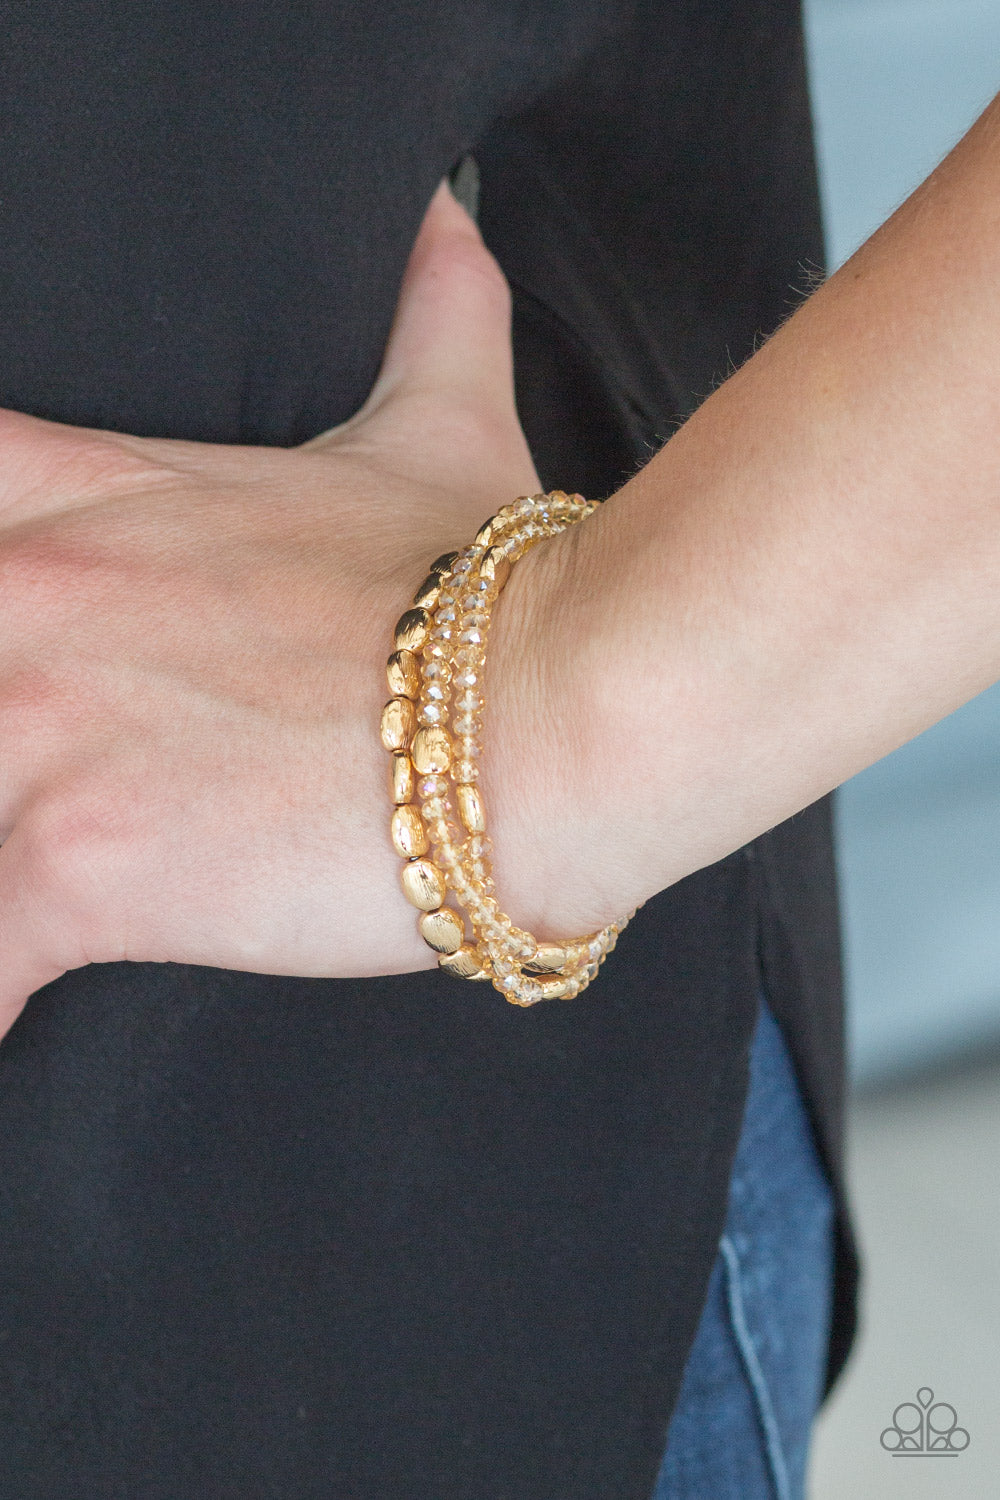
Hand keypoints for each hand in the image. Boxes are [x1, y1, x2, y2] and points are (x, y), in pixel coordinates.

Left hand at [0, 180, 594, 1037]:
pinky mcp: (74, 859)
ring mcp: (36, 726)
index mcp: (84, 502)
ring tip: (35, 872)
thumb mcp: (440, 431)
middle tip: (29, 768)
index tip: (7, 631)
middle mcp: (28, 598)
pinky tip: (26, 1011)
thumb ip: (426, 317)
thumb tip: (453, 215)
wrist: (563, 705)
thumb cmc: (497, 586)